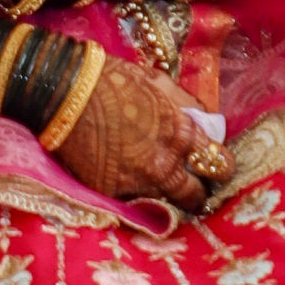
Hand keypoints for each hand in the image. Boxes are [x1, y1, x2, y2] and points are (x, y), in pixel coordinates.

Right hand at [55, 56, 219, 211]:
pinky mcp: (110, 193)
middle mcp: (164, 165)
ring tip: (155, 183)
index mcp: (182, 135)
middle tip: (192, 187)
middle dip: (197, 192)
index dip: (220, 166)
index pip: (219, 164)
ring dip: (164, 195)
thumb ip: (186, 106)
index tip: (214, 166)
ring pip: (164, 204)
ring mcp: (136, 184)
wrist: (64, 92)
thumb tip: (205, 121)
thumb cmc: (113, 80)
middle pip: (195, 196)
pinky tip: (124, 178)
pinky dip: (131, 191)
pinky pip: (130, 200)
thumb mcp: (159, 83)